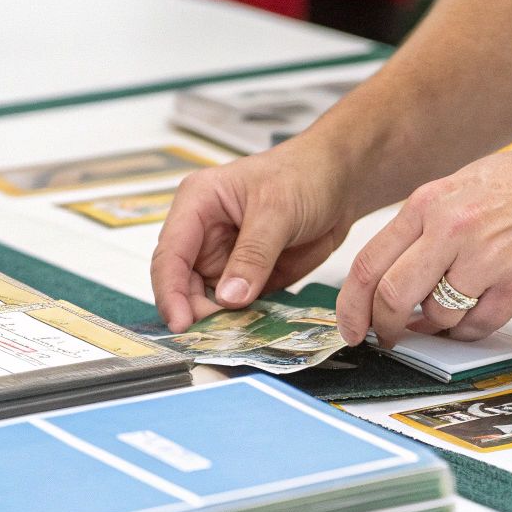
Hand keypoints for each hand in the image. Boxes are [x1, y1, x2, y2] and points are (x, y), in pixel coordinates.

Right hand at [150, 143, 354, 331]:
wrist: (342, 181)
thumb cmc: (305, 174)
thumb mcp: (277, 211)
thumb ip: (252, 255)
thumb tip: (229, 297)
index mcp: (197, 204)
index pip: (170, 255)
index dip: (170, 292)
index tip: (181, 324)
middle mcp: (204, 233)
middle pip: (183, 284)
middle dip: (195, 312)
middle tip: (215, 337)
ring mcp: (226, 256)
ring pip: (209, 300)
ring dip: (219, 321)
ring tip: (235, 338)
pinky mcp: (249, 275)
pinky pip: (238, 306)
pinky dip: (243, 321)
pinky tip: (253, 332)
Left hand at [338, 148, 511, 346]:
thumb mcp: (469, 183)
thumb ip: (430, 222)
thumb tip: (399, 264)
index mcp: (432, 203)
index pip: (370, 263)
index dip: (353, 305)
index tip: (353, 324)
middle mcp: (452, 230)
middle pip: (393, 297)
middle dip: (385, 327)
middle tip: (389, 335)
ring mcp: (486, 261)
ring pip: (436, 317)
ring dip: (437, 326)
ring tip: (452, 314)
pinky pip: (477, 326)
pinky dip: (471, 329)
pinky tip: (480, 314)